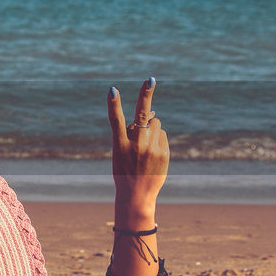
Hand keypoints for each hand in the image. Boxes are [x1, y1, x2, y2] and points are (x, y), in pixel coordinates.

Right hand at [108, 78, 169, 219]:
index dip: (113, 104)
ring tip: (145, 147)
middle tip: (150, 79)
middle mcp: (136, 145)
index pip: (116, 120)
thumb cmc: (125, 170)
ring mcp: (151, 149)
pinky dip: (158, 140)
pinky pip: (162, 135)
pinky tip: (153, 154)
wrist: (136, 195)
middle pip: (143, 115)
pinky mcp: (163, 153)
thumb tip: (153, 113)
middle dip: (146, 94)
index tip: (112, 90)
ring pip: (156, 124)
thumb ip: (132, 133)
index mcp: (119, 145)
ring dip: (152, 128)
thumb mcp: (120, 152)